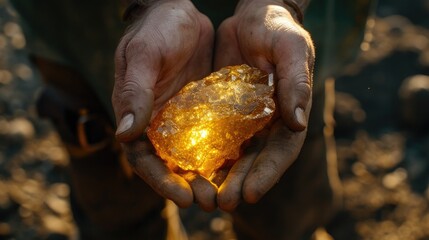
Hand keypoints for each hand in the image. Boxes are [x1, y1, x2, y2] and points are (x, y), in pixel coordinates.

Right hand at [112, 0, 215, 208]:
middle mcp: (158, 123)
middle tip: (212, 201)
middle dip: (190, 185)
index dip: (161, 180)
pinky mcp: (204, 110)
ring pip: (193, 155)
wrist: (179, 12)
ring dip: (208, 176)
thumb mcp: (143, 56)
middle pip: (171, 164)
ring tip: (227, 192)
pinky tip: (240, 164)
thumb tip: (124, 136)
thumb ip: (134, 93)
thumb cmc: (155, 30)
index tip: (184, 197)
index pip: (144, 158)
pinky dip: (223, 152)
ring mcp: (182, 118)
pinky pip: (213, 135)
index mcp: (137, 115)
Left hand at [214, 0, 314, 210]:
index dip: (268, 173)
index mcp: (289, 112)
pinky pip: (211, 135)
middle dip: (239, 183)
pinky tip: (188, 169)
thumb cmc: (277, 28)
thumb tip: (299, 122)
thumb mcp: (291, 48)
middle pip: (254, 160)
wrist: (252, 16)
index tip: (249, 193)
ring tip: (203, 196)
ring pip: (232, 154)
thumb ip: (296, 82)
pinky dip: (202, 154)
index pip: (282, 150)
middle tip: (221, 203)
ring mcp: (243, 119)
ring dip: (219, 177)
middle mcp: (266, 122)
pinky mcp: (221, 111)